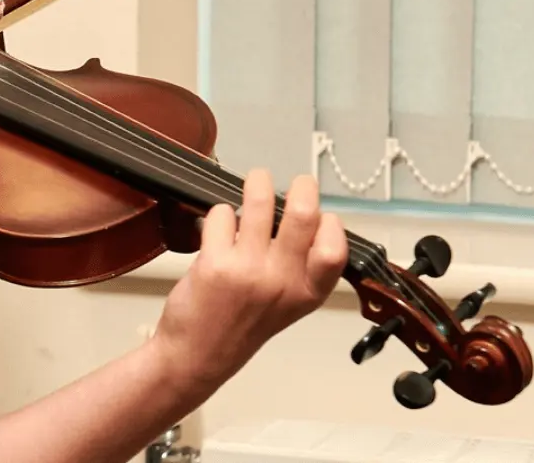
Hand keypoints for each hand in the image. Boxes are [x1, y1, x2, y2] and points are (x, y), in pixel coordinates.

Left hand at [150, 170, 348, 388]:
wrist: (198, 354)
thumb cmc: (241, 326)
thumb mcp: (287, 305)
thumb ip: (300, 268)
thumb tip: (302, 216)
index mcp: (307, 293)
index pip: (334, 248)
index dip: (330, 225)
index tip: (322, 216)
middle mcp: (283, 281)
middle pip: (303, 215)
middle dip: (302, 187)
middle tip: (298, 182)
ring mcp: (249, 271)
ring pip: (259, 204)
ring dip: (259, 184)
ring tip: (258, 179)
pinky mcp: (215, 263)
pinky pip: (223, 215)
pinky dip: (221, 213)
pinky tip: (219, 225)